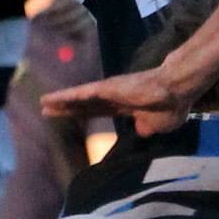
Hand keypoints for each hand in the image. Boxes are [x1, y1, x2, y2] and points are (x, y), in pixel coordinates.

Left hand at [41, 62, 197, 133]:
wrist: (175, 92)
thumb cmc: (170, 107)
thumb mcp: (157, 126)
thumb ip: (147, 128)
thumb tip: (141, 131)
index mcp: (124, 106)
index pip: (98, 111)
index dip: (83, 113)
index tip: (69, 116)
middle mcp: (113, 96)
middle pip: (84, 104)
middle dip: (66, 108)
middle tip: (47, 110)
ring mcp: (109, 91)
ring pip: (80, 97)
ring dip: (62, 101)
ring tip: (43, 103)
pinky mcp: (106, 88)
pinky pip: (82, 93)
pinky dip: (66, 96)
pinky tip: (52, 99)